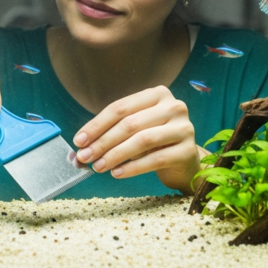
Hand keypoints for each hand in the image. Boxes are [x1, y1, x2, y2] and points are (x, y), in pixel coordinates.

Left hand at [72, 86, 203, 193]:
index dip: (96, 124)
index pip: (120, 108)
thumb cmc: (154, 142)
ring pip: (142, 140)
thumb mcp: (134, 131)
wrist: (184, 161)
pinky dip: (133, 167)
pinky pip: (155, 159)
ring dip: (116, 154)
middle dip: (103, 142)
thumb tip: (79, 149)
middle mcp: (174, 106)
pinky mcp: (188, 150)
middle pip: (130, 123)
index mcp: (157, 94)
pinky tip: (117, 173)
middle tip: (85, 157)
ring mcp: (184, 128)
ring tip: (99, 167)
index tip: (79, 141)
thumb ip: (110, 134)